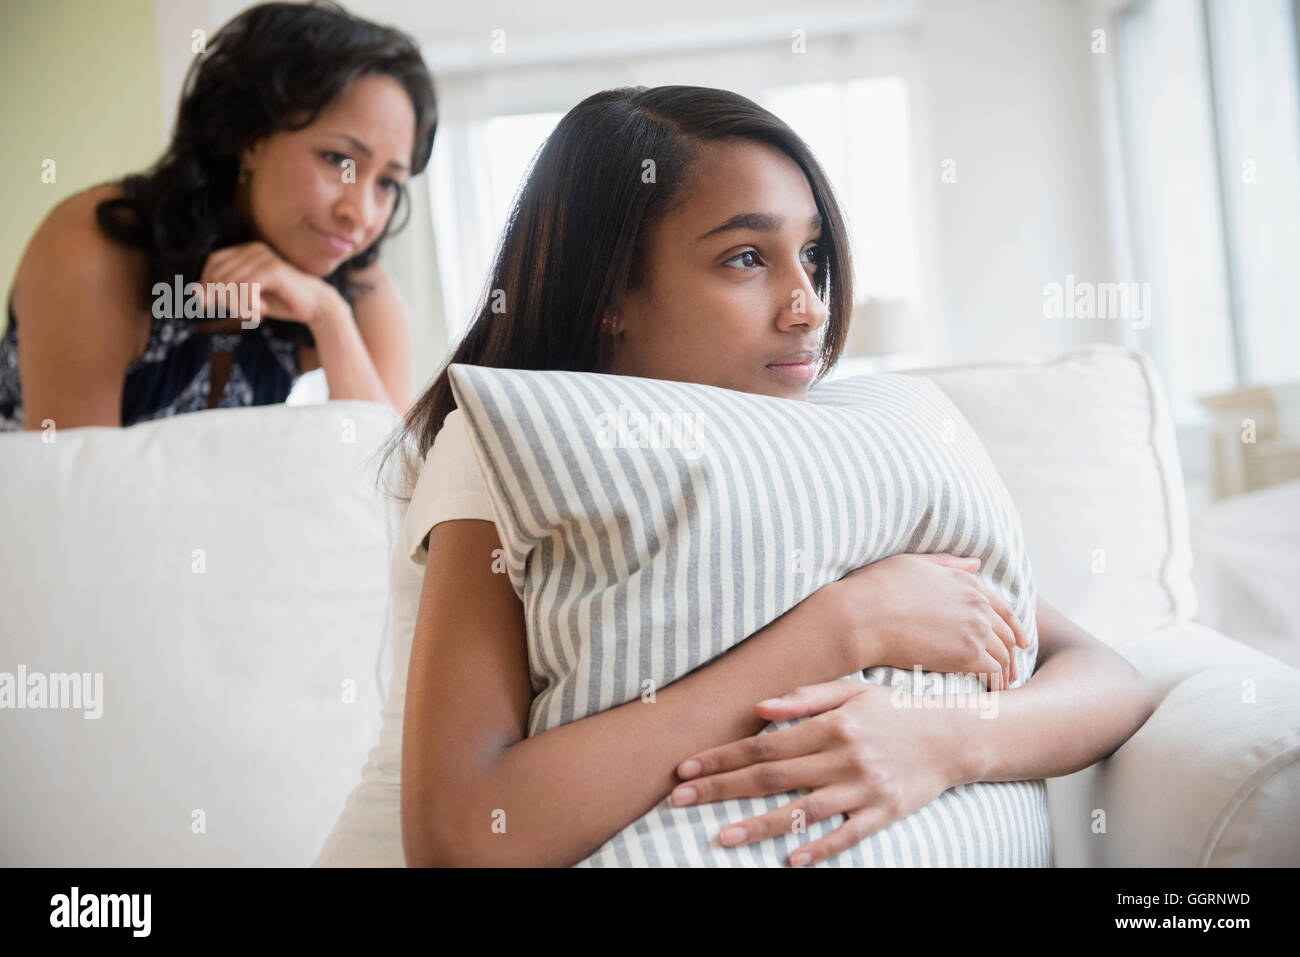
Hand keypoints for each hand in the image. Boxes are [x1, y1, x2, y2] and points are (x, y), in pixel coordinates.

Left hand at [200, 241, 344, 328]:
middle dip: (221, 297)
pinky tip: (262, 312)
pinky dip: (248, 305)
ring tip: (252, 315)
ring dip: (236, 305)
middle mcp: (255, 249)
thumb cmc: (282, 301)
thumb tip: (194, 294)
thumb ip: (225, 293)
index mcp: (248, 250)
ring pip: (230, 283)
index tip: (208, 304)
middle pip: (219, 273)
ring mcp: (265, 258)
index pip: (214, 261)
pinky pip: (246, 288)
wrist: (316, 307)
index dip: (206, 282)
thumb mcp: (247, 297)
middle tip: (237, 314)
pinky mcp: (273, 270)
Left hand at [671, 679, 964, 865]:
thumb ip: (805, 698)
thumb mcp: (852, 690)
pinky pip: (847, 835)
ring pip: (803, 810)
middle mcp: (844, 756)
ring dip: (760, 825)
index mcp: (832, 724)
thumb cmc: (895, 709)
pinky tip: (790, 860)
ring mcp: (864, 788)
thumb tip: (759, 709)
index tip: (686, 766)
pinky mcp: (884, 813)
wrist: (954, 735)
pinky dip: (819, 849)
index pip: (765, 743)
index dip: (723, 756)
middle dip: (723, 788)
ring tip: (723, 837)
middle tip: (682, 799)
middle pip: (773, 775)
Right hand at [830, 553, 1029, 690]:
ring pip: (1003, 656)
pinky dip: (997, 685)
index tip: (1019, 643)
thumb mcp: (915, 564)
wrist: (864, 616)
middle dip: (1012, 654)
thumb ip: (949, 564)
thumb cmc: (878, 588)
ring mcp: (976, 630)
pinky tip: (992, 694)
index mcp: (967, 582)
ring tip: (1002, 687)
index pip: (1002, 609)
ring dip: (1006, 673)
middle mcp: (978, 605)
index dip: (1014, 627)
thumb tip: (976, 564)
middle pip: (1006, 634)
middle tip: (1011, 671)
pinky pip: (993, 673)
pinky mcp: (968, 656)